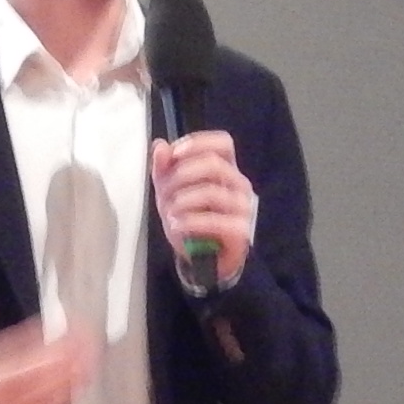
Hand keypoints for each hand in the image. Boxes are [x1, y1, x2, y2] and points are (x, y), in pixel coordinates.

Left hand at [150, 131, 255, 289]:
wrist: (201, 259)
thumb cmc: (191, 220)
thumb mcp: (169, 192)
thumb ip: (164, 169)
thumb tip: (160, 146)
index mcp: (225, 169)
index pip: (222, 143)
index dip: (198, 143)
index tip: (174, 154)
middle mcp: (238, 184)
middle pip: (214, 164)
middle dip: (181, 176)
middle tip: (165, 193)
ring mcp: (243, 207)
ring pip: (212, 192)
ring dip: (182, 201)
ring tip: (170, 214)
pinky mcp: (241, 231)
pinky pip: (216, 221)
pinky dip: (191, 223)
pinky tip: (178, 226)